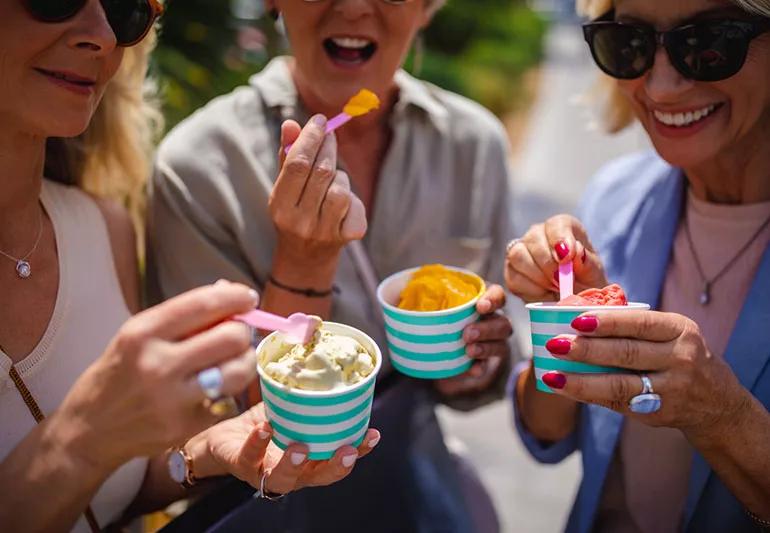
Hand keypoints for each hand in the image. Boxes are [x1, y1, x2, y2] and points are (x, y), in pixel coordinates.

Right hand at [56, 281, 260, 469]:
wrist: (89, 430)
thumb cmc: (121, 373)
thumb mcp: (139, 335)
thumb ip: (182, 316)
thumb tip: (230, 292)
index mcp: (142, 333)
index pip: (204, 304)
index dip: (236, 297)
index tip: (248, 297)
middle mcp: (157, 365)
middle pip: (231, 338)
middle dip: (243, 333)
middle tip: (239, 335)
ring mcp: (171, 400)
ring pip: (238, 372)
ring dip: (245, 362)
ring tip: (235, 360)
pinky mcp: (185, 427)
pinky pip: (227, 401)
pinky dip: (226, 393)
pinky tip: (212, 390)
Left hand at [199, 403, 380, 493]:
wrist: (222, 437)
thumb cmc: (263, 424)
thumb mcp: (289, 410)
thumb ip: (308, 396)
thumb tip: (325, 356)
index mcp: (309, 458)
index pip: (339, 459)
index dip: (358, 451)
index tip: (373, 435)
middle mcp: (291, 472)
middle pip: (318, 477)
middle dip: (334, 466)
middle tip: (346, 451)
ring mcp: (265, 472)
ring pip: (284, 479)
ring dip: (294, 464)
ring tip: (300, 447)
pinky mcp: (240, 465)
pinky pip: (250, 458)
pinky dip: (258, 443)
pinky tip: (266, 428)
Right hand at [269, 116, 366, 267]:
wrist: (306, 258)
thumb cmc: (294, 212)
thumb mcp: (284, 187)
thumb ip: (287, 155)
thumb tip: (290, 123)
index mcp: (280, 207)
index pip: (297, 164)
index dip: (310, 138)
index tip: (320, 120)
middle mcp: (300, 222)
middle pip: (322, 172)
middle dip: (328, 147)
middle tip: (330, 134)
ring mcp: (325, 232)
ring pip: (341, 187)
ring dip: (339, 176)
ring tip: (330, 179)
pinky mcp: (348, 236)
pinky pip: (355, 204)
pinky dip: (351, 197)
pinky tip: (341, 204)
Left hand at [434, 285, 511, 396]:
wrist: (440, 342)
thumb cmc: (440, 315)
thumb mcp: (434, 304)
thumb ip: (423, 300)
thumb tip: (391, 303)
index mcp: (483, 301)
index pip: (498, 295)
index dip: (492, 299)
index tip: (479, 306)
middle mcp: (493, 320)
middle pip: (502, 323)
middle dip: (486, 328)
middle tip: (466, 334)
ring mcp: (493, 341)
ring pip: (501, 344)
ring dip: (486, 347)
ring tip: (468, 351)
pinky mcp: (486, 360)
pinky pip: (489, 365)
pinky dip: (480, 367)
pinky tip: (472, 369)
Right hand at [505, 214, 607, 302]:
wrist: (574, 301)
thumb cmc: (586, 281)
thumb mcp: (594, 273)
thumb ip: (588, 262)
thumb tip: (576, 252)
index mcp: (562, 228)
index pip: (556, 224)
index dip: (559, 239)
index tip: (566, 258)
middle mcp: (538, 235)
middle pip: (533, 238)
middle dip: (547, 263)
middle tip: (560, 280)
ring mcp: (521, 252)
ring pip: (517, 255)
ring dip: (537, 275)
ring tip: (554, 287)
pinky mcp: (512, 273)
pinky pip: (513, 277)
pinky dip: (530, 289)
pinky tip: (544, 293)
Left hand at [539, 310, 751, 439]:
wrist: (717, 403)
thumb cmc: (678, 355)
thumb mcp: (670, 334)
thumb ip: (634, 326)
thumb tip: (577, 317)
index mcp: (679, 330)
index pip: (640, 323)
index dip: (607, 322)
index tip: (575, 320)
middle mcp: (680, 358)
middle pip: (626, 353)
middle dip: (587, 349)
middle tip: (555, 344)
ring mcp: (671, 389)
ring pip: (619, 384)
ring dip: (581, 380)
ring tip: (552, 374)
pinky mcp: (657, 412)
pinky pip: (617, 403)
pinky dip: (588, 395)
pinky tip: (565, 388)